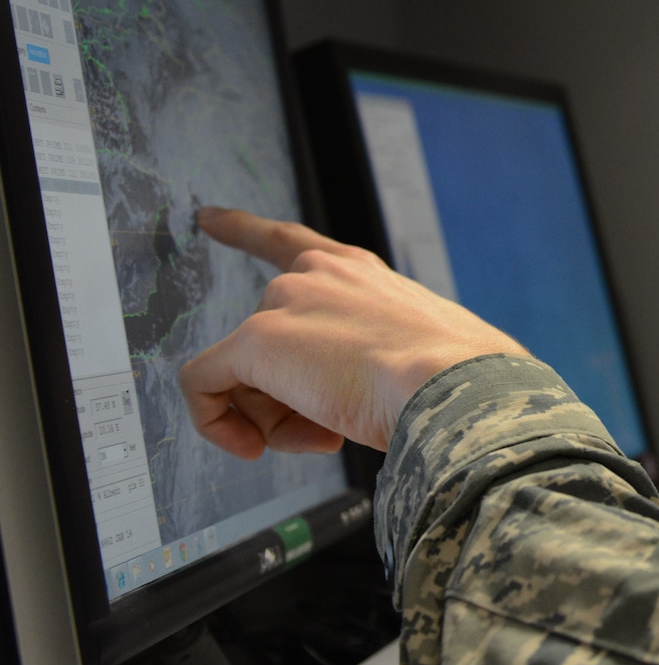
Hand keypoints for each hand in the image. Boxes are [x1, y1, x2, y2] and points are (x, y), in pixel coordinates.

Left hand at [180, 209, 526, 458]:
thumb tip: (343, 403)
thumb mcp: (416, 350)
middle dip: (286, 396)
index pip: (292, 243)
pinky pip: (202, 386)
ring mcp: (283, 304)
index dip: (246, 230)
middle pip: (266, 342)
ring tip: (323, 434)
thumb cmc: (449, 377)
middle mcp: (315, 276)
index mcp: (358, 273)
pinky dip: (216, 424)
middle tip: (326, 428)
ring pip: (242, 374)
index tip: (210, 217)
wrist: (451, 383)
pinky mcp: (256, 341)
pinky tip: (251, 446)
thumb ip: (374, 356)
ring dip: (272, 419)